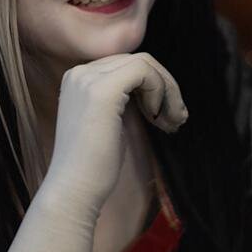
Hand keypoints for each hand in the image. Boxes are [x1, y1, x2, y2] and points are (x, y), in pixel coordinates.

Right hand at [42, 53, 185, 211]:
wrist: (74, 190)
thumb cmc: (94, 166)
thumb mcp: (110, 122)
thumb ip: (125, 100)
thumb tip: (158, 85)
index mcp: (78, 80)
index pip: (127, 66)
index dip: (154, 88)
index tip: (166, 118)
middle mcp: (80, 73)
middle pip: (138, 61)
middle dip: (165, 88)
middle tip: (177, 120)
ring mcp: (89, 79)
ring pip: (145, 64)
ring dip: (168, 91)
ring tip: (174, 123)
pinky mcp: (103, 90)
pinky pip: (145, 72)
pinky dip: (161, 93)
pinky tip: (158, 120)